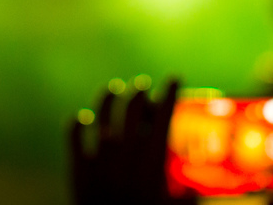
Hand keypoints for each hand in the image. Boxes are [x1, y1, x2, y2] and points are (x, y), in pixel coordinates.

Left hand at [70, 81, 191, 204]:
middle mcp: (126, 150)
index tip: (174, 78)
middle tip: (143, 86)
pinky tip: (79, 118)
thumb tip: (198, 192)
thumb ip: (188, 196)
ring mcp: (100, 157)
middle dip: (140, 91)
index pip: (164, 111)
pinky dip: (75, 124)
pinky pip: (73, 137)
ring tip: (113, 89)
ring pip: (102, 112)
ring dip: (108, 97)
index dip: (170, 90)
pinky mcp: (79, 169)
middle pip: (133, 106)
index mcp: (152, 156)